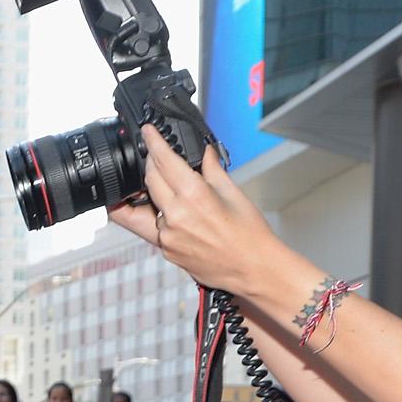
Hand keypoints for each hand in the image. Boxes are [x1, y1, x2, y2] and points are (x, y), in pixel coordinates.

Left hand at [105, 128, 290, 300]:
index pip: (163, 161)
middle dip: (152, 163)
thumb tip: (204, 151)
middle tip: (160, 156)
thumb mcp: (232, 192)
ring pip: (152, 204)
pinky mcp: (166, 250)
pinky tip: (182, 215)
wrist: (253, 269)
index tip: (147, 132)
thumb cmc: (249, 233)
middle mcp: (175, 216)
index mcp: (193, 196)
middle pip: (150, 179)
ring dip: (158, 192)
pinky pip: (156, 226)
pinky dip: (164, 215)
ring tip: (177, 190)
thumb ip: (211, 169)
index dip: (153, 142)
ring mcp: (168, 236)